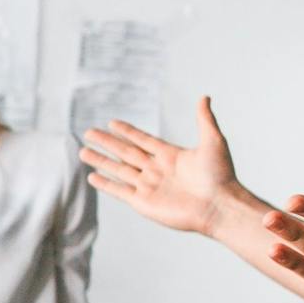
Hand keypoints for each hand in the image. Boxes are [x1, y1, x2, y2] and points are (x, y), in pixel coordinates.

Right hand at [79, 95, 245, 235]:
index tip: (112, 123)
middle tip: (88, 133)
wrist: (219, 205)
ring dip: (101, 160)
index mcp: (170, 155)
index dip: (127, 131)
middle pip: (125, 152)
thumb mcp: (213, 141)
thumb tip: (204, 96)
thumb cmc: (220, 175)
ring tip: (83, 152)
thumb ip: (204, 119)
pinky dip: (105, 184)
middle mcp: (156, 169)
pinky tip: (92, 177)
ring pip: (118, 169)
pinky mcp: (143, 202)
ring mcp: (148, 186)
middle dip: (106, 142)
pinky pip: (119, 190)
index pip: (142, 140)